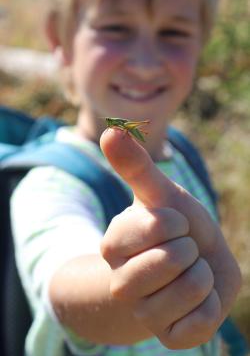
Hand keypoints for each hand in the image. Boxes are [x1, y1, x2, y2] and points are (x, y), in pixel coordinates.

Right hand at [100, 128, 240, 348]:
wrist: (190, 266)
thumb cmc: (172, 227)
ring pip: (191, 289)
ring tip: (187, 273)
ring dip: (201, 275)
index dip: (177, 221)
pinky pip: (204, 321)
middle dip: (190, 248)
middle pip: (174, 259)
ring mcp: (144, 315)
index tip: (171, 226)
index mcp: (113, 245)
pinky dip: (211, 305)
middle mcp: (121, 284)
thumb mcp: (158, 194)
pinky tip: (194, 299)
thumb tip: (109, 130)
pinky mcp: (170, 338)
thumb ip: (134, 165)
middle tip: (180, 252)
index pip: (160, 225)